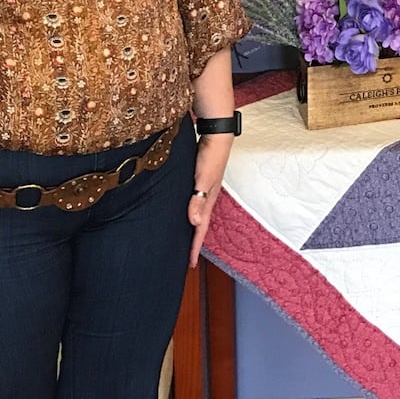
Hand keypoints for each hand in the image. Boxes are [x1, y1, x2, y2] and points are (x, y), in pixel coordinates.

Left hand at [188, 132, 232, 267]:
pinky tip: (182, 209)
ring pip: (197, 213)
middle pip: (200, 224)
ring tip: (183, 237)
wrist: (217, 134)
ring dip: (191, 226)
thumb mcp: (203, 179)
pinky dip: (190, 210)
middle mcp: (207, 196)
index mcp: (209, 200)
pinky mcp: (199, 179)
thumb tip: (194, 222)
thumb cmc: (210, 156)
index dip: (195, 246)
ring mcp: (204, 188)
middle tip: (186, 257)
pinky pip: (194, 201)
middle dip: (194, 241)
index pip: (201, 229)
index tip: (190, 263)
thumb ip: (198, 199)